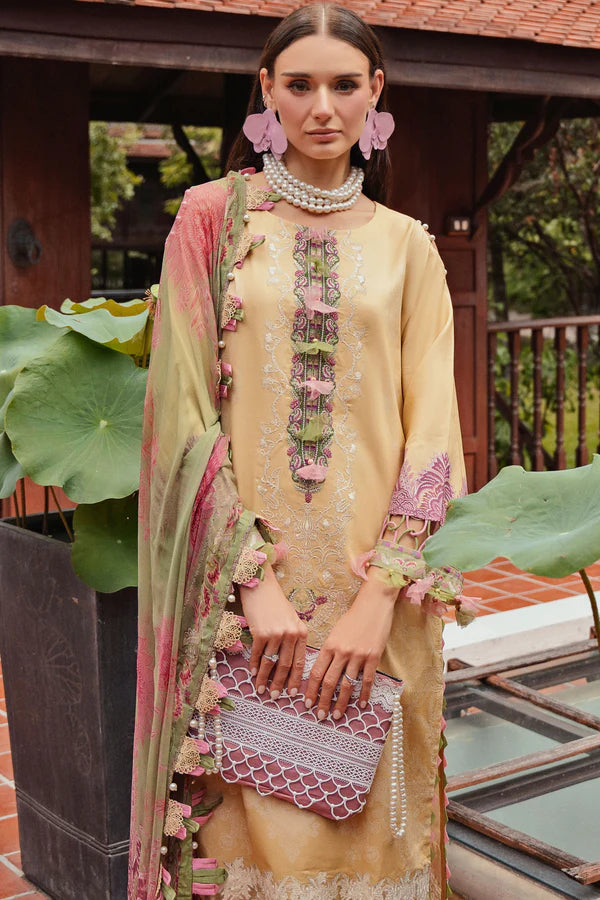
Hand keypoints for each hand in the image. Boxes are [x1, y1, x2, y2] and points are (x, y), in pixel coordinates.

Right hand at [240, 565, 307, 698]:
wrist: (261, 587)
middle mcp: (291, 634)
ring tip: (260, 690)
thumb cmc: (276, 604)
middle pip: (286, 666)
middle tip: (275, 697)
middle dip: (280, 684)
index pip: (300, 662)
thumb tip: (290, 664)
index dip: (296, 680)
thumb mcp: (291, 620)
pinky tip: (251, 673)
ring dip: (264, 678)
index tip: (293, 694)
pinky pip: (257, 654)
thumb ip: (293, 639)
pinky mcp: (260, 632)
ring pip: (270, 663)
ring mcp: (275, 633)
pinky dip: (253, 665)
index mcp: (302, 632)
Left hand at [304, 572, 396, 719]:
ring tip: (337, 716)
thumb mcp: (335, 633)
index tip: (306, 703)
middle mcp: (341, 652)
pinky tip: (362, 705)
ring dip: (341, 703)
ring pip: (347, 685)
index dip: (310, 690)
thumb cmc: (353, 618)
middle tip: (319, 716)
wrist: (373, 605)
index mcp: (329, 646)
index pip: (315, 672)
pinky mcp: (373, 657)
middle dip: (322, 701)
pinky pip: (367, 680)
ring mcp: (358, 655)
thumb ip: (329, 651)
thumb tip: (322, 671)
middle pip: (329, 682)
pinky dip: (364, 694)